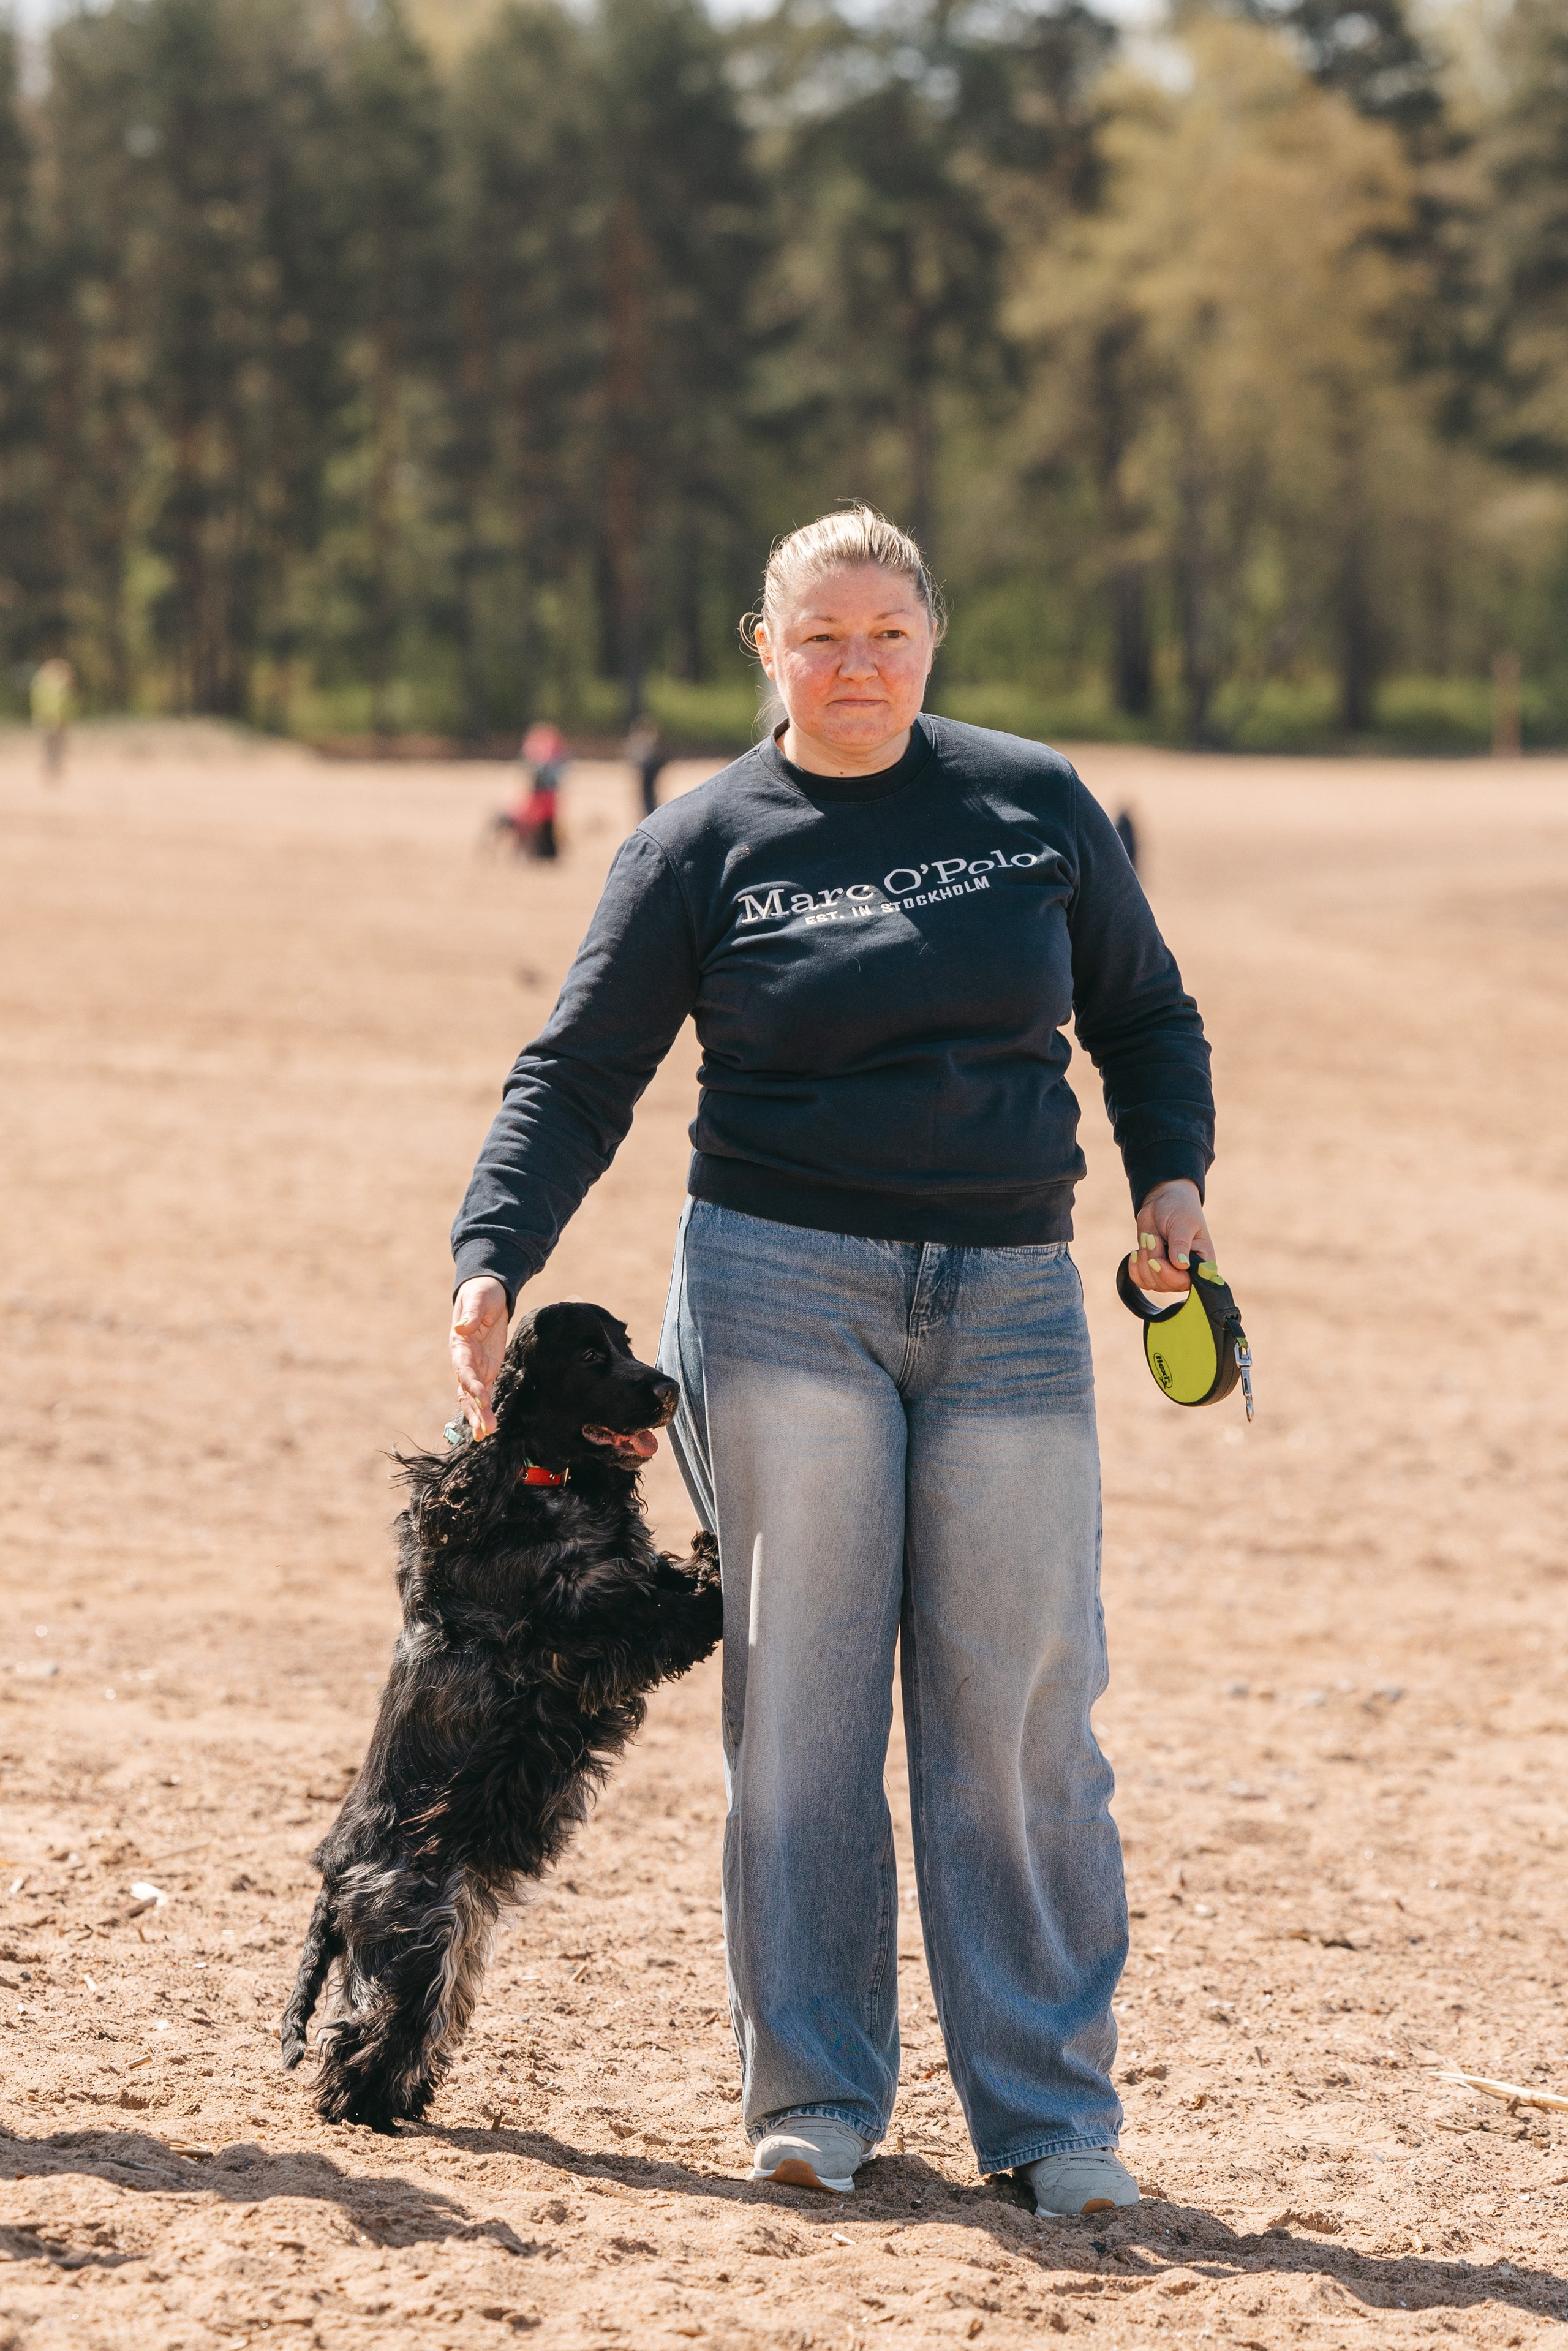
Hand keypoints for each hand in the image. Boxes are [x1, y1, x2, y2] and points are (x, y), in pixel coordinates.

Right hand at [450, 1276, 509, 1437]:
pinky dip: (485, 1409)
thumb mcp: (479, 1298)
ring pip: (473, 1396)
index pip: (464, 1369)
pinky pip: (485, 1392)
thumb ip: (472, 1314)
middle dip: (474, 1410)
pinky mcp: (487, 1369)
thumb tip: (462, 1328)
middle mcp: (464, 1360)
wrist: (486, 1293)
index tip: (482, 1397)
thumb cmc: (482, 1294)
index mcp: (460, 1345)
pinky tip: (489, 1427)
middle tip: (484, 1431)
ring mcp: (475, 1367)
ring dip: (479, 1415)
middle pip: (466, 1390)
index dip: (472, 1384)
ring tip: (486, 1434)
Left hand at [1130, 1179, 1214, 1294]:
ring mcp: (1169, 1273)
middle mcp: (1186, 1272)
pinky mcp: (1153, 1269)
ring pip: (1151, 1282)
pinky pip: (1140, 1280)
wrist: (1163, 1201)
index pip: (1187, 1282)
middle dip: (1152, 1261)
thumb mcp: (1183, 1224)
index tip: (1156, 1261)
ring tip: (1148, 1237)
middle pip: (1165, 1284)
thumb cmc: (1180, 1209)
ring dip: (1143, 1259)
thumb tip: (1181, 1265)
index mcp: (1202, 1263)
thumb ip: (1181, 1244)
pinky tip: (1136, 1251)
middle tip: (1152, 1237)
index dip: (1169, 1276)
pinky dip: (1134, 1267)